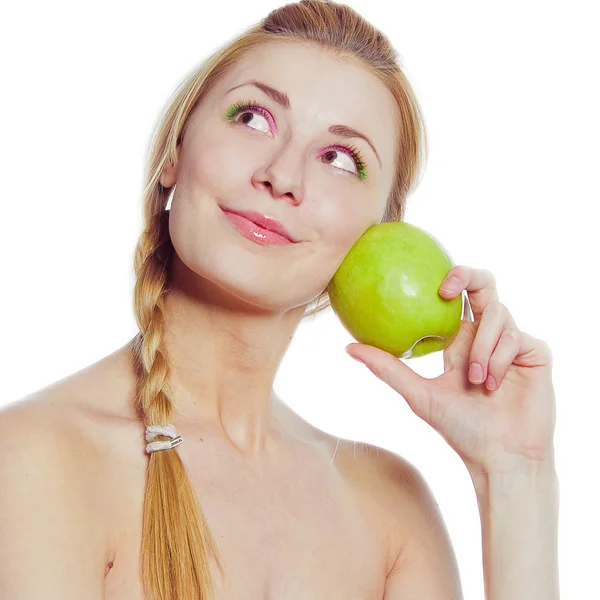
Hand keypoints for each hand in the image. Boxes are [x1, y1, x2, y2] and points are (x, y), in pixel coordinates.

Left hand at [345, 266, 555, 475]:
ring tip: (476, 381)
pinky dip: (502, 359)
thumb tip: (348, 348)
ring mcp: (513, 343)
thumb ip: (387, 368)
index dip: (449, 278)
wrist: (500, 457)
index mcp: (462, 339)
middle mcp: (487, 336)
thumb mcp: (418, 395)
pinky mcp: (535, 354)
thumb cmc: (460, 429)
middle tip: (446, 289)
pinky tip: (494, 385)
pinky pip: (518, 338)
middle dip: (469, 276)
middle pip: (485, 286)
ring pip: (500, 315)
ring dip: (483, 347)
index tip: (433, 286)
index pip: (457, 296)